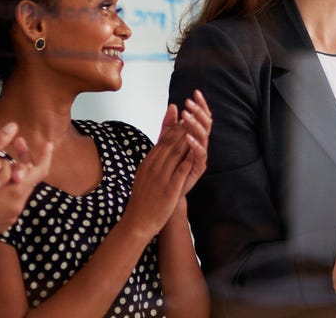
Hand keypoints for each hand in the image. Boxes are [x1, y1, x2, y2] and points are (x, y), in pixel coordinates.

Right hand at [0, 122, 53, 241]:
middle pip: (28, 180)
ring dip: (12, 180)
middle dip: (22, 164)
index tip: (48, 144)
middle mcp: (17, 207)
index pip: (41, 170)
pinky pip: (9, 206)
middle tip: (15, 147)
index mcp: (16, 191)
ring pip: (18, 193)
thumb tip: (13, 126)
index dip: (45, 156)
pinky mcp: (2, 226)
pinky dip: (5, 195)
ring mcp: (10, 218)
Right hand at [124, 99, 208, 237]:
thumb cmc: (143, 197)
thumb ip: (155, 156)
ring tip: (197, 126)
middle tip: (194, 115)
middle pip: (170, 142)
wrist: (137, 221)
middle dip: (183, 127)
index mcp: (148, 162)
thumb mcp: (145, 172)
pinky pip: (181, 170)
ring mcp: (161, 177)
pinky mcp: (169, 188)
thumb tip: (162, 141)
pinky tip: (197, 149)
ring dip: (187, 137)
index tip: (186, 116)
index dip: (176, 126)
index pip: (163, 139)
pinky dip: (189, 158)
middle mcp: (153, 166)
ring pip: (176, 152)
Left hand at [170, 89, 211, 194]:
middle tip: (190, 102)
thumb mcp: (166, 141)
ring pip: (204, 136)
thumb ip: (170, 125)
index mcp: (196, 136)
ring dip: (195, 125)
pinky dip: (195, 145)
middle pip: (206, 123)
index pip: (202, 116)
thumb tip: (173, 106)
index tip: (196, 92)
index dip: (201, 104)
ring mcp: (201, 155)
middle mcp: (201, 143)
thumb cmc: (169, 166)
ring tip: (187, 116)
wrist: (167, 190)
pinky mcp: (199, 167)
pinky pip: (200, 154)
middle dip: (199, 111)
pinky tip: (187, 137)